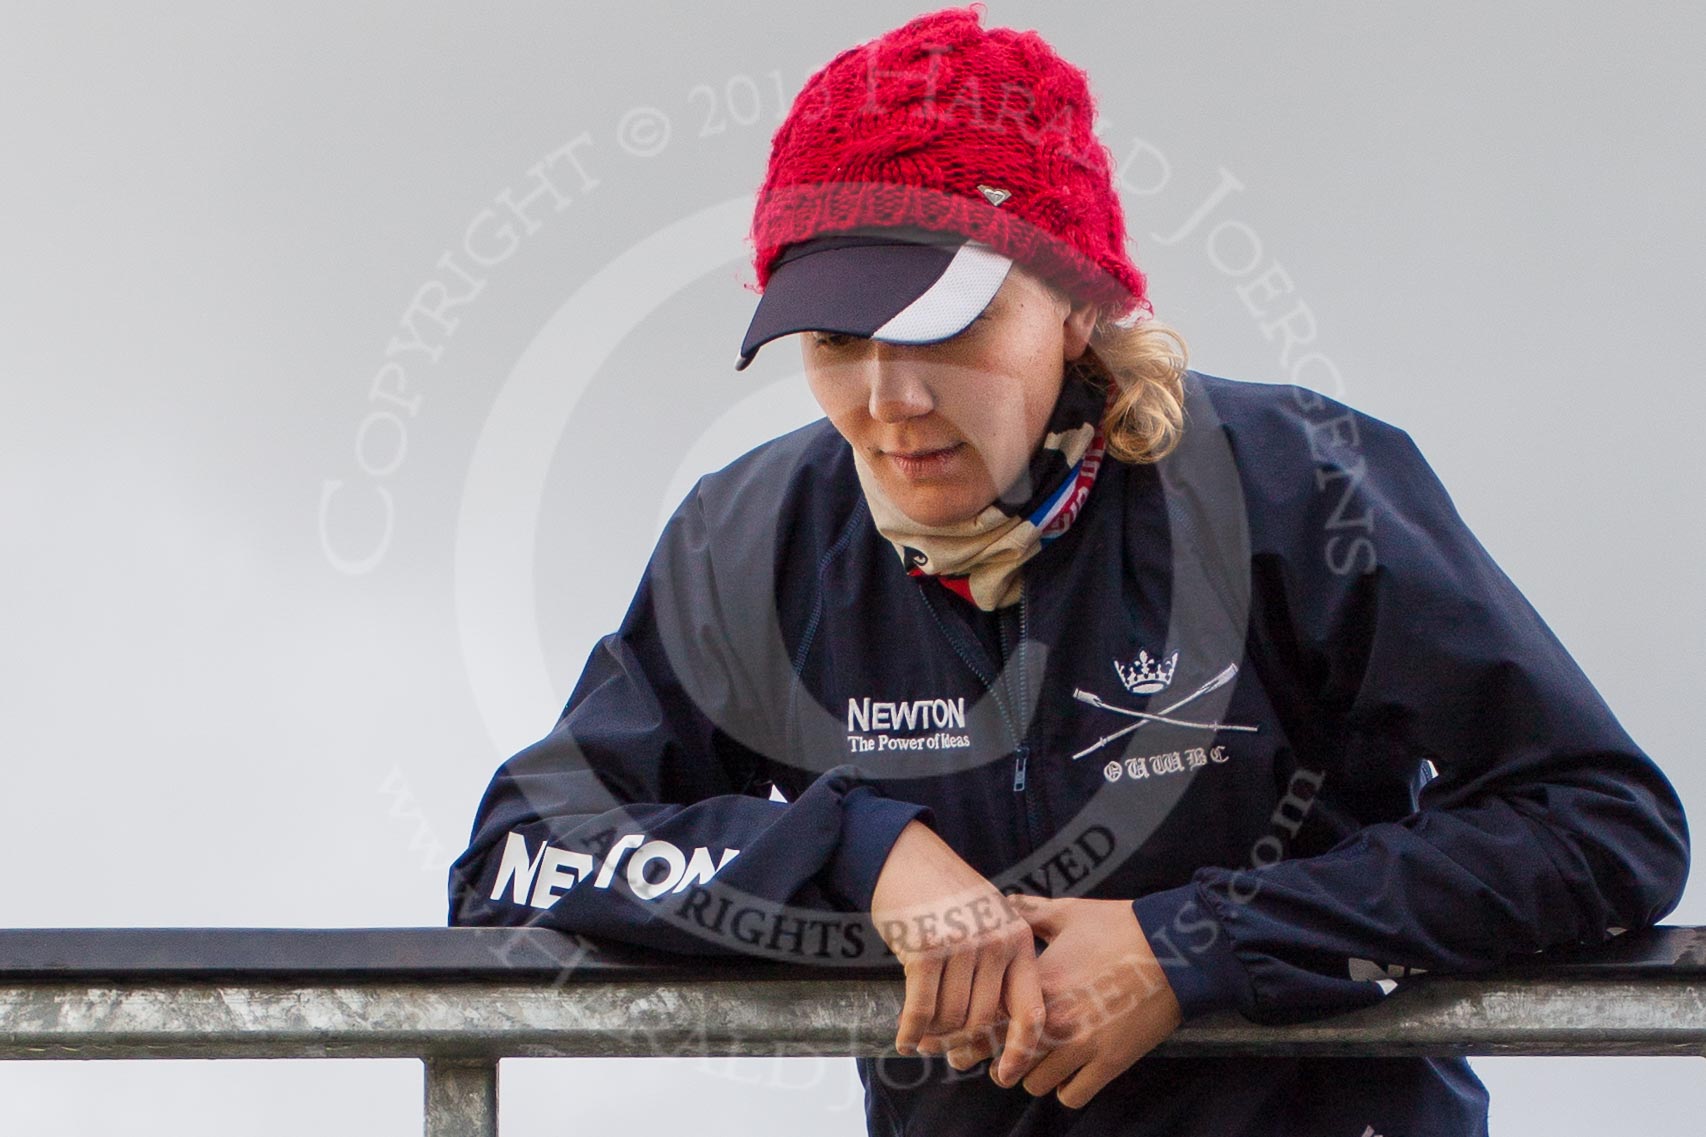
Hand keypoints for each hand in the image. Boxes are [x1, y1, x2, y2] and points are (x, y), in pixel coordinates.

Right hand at [869, 821, 1046, 1069]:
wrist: (904, 855)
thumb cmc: (946, 891)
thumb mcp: (990, 917)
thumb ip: (1000, 964)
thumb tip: (995, 1030)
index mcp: (1017, 938)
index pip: (1031, 1009)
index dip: (1022, 1049)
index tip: (1007, 1075)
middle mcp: (994, 942)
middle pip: (983, 1021)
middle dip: (962, 1044)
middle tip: (945, 1053)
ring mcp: (960, 945)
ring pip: (951, 1018)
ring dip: (933, 1035)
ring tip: (922, 1038)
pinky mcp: (925, 949)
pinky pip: (920, 1010)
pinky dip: (910, 1031)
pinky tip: (904, 1040)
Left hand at [992, 895, 1182, 1108]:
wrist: (1175, 948)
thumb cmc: (1121, 926)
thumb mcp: (1069, 912)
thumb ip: (1029, 911)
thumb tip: (1004, 900)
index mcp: (1036, 982)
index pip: (986, 1022)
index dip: (973, 1033)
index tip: (972, 1037)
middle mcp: (1052, 1018)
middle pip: (1004, 1062)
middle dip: (1001, 1061)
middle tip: (1007, 1055)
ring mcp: (1081, 1044)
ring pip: (1035, 1084)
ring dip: (1034, 1075)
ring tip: (1041, 1062)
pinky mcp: (1109, 1062)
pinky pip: (1072, 1096)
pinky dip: (1067, 1089)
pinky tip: (1070, 1073)